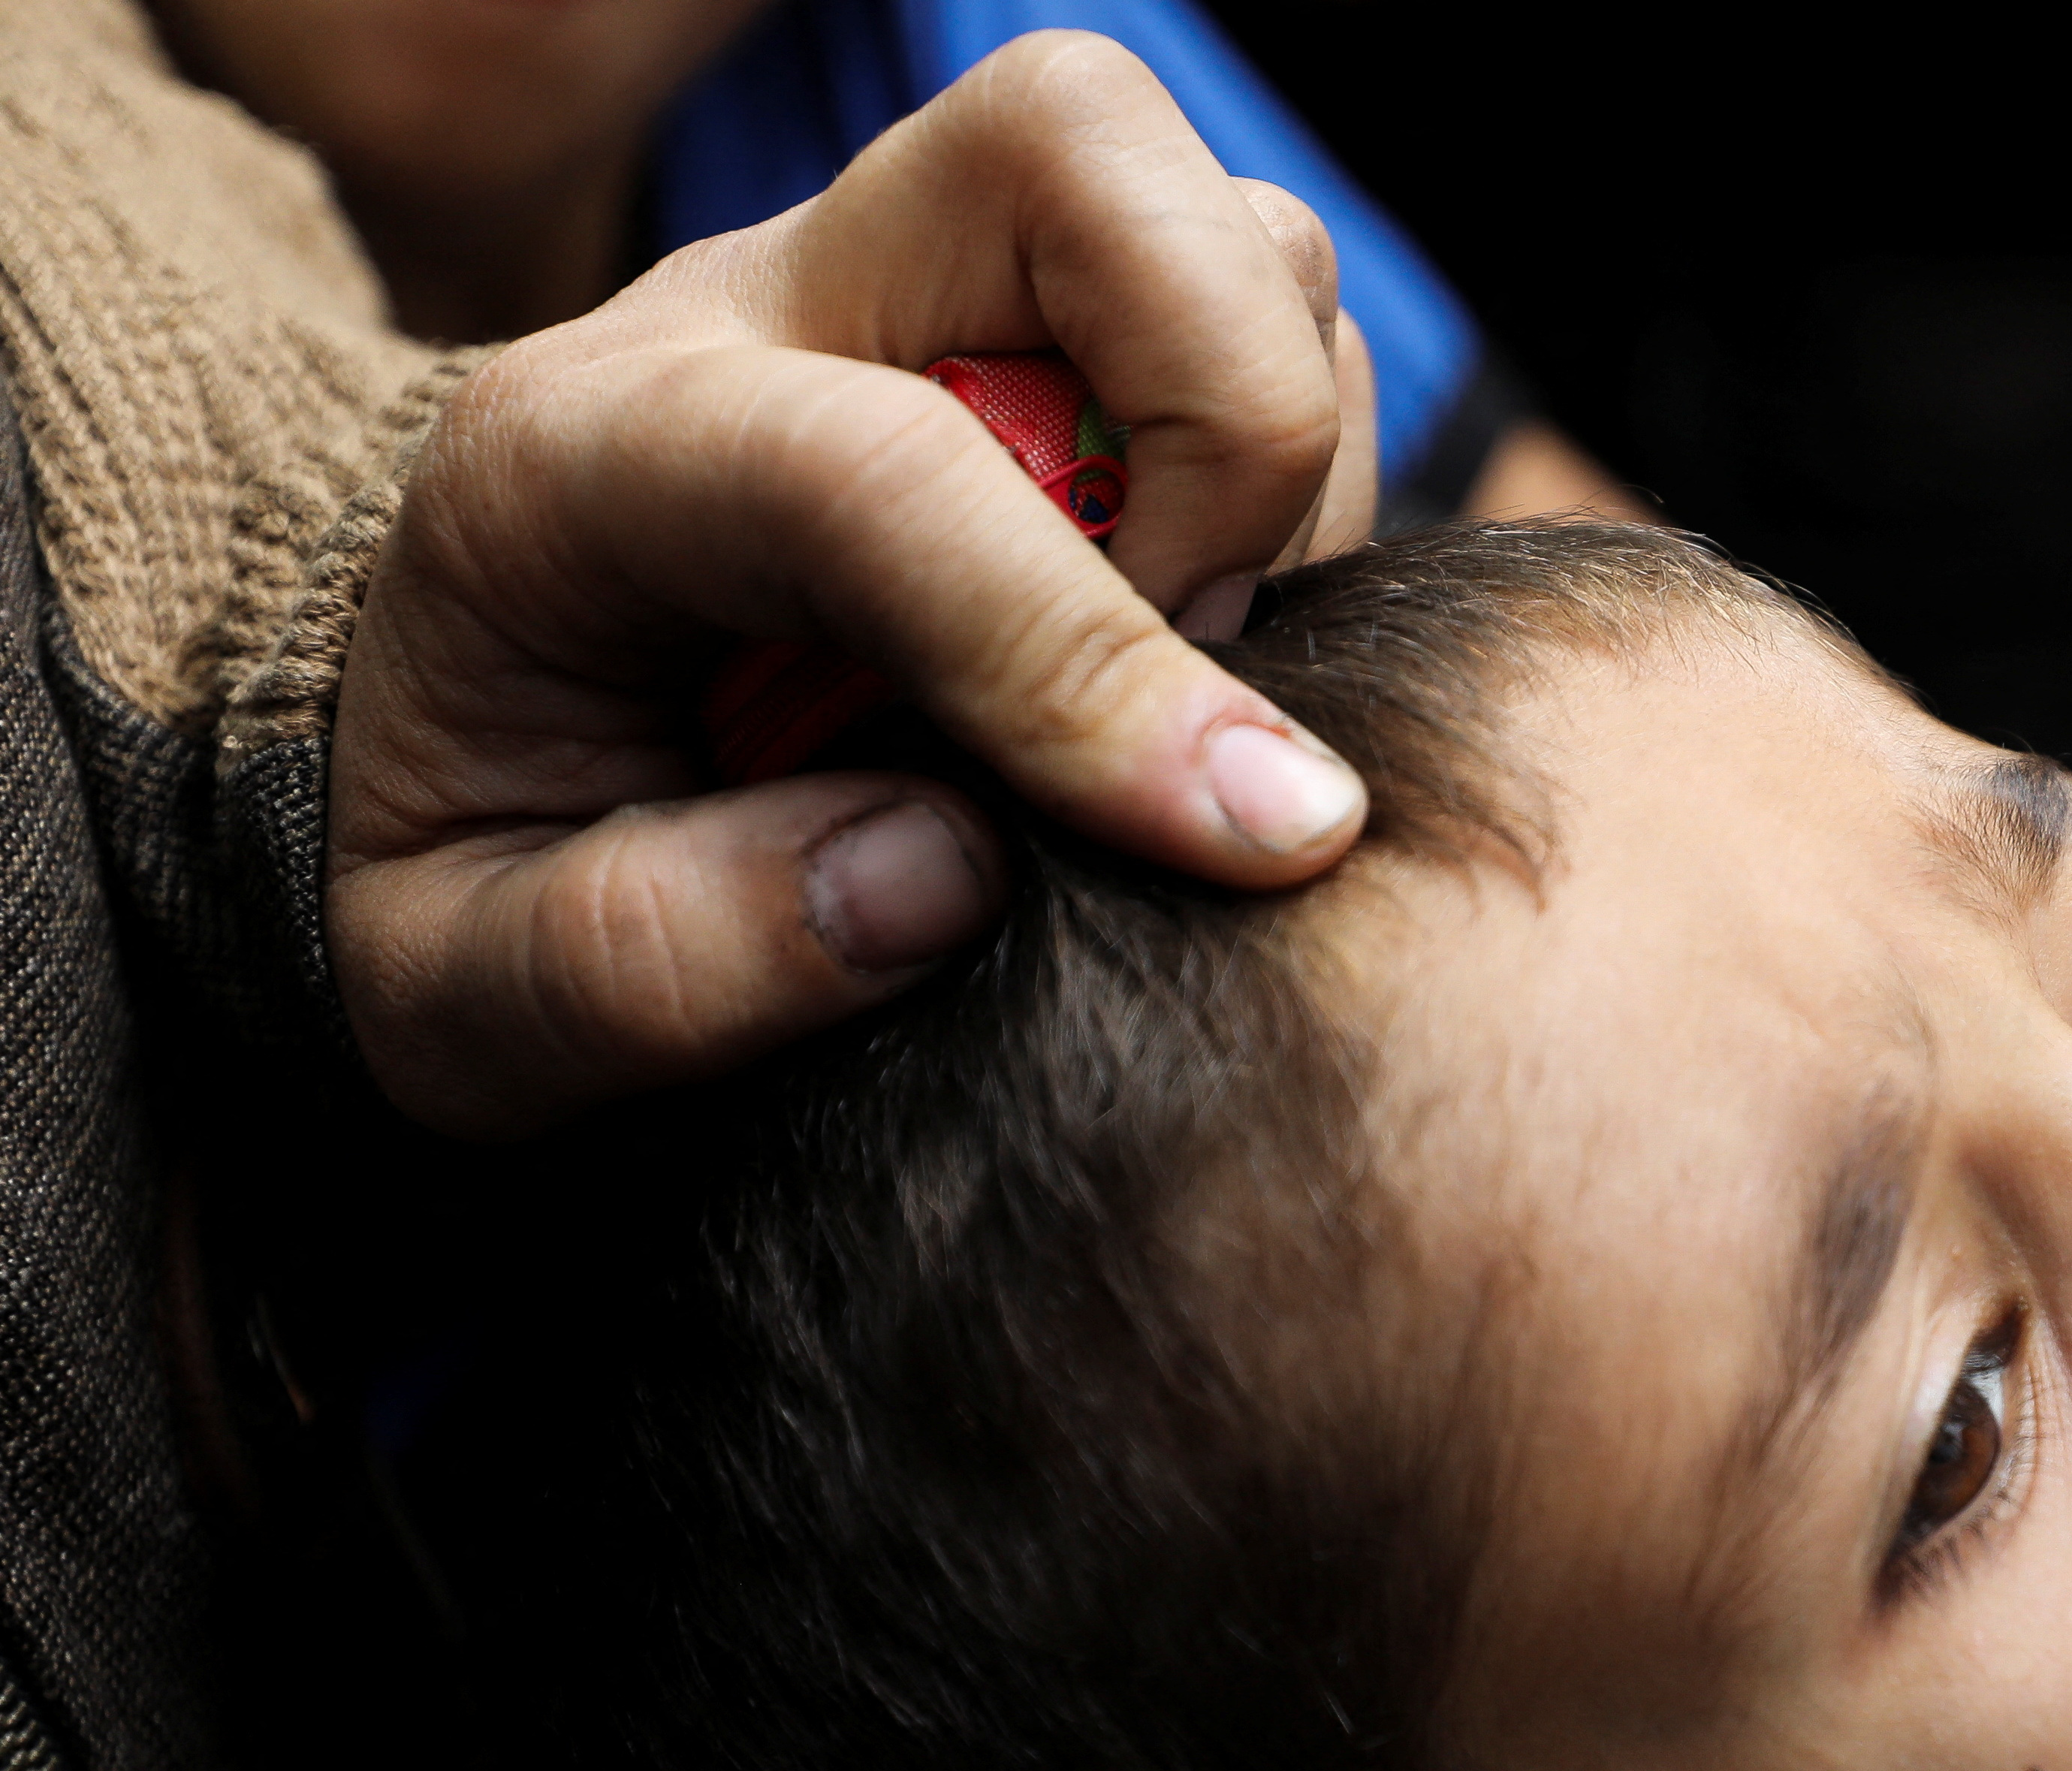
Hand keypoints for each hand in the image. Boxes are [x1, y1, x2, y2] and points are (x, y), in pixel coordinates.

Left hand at [329, 33, 1382, 1137]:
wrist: (453, 784)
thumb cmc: (467, 890)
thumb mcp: (465, 1003)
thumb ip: (655, 964)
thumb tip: (947, 881)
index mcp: (574, 459)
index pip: (865, 468)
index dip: (1077, 648)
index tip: (1249, 837)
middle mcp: (765, 310)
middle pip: (1067, 147)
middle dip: (1229, 406)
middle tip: (1195, 662)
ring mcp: (932, 308)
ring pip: (1227, 237)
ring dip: (1276, 472)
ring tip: (1179, 685)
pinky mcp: (1060, 353)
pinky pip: (1279, 337)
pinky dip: (1298, 501)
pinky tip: (1193, 658)